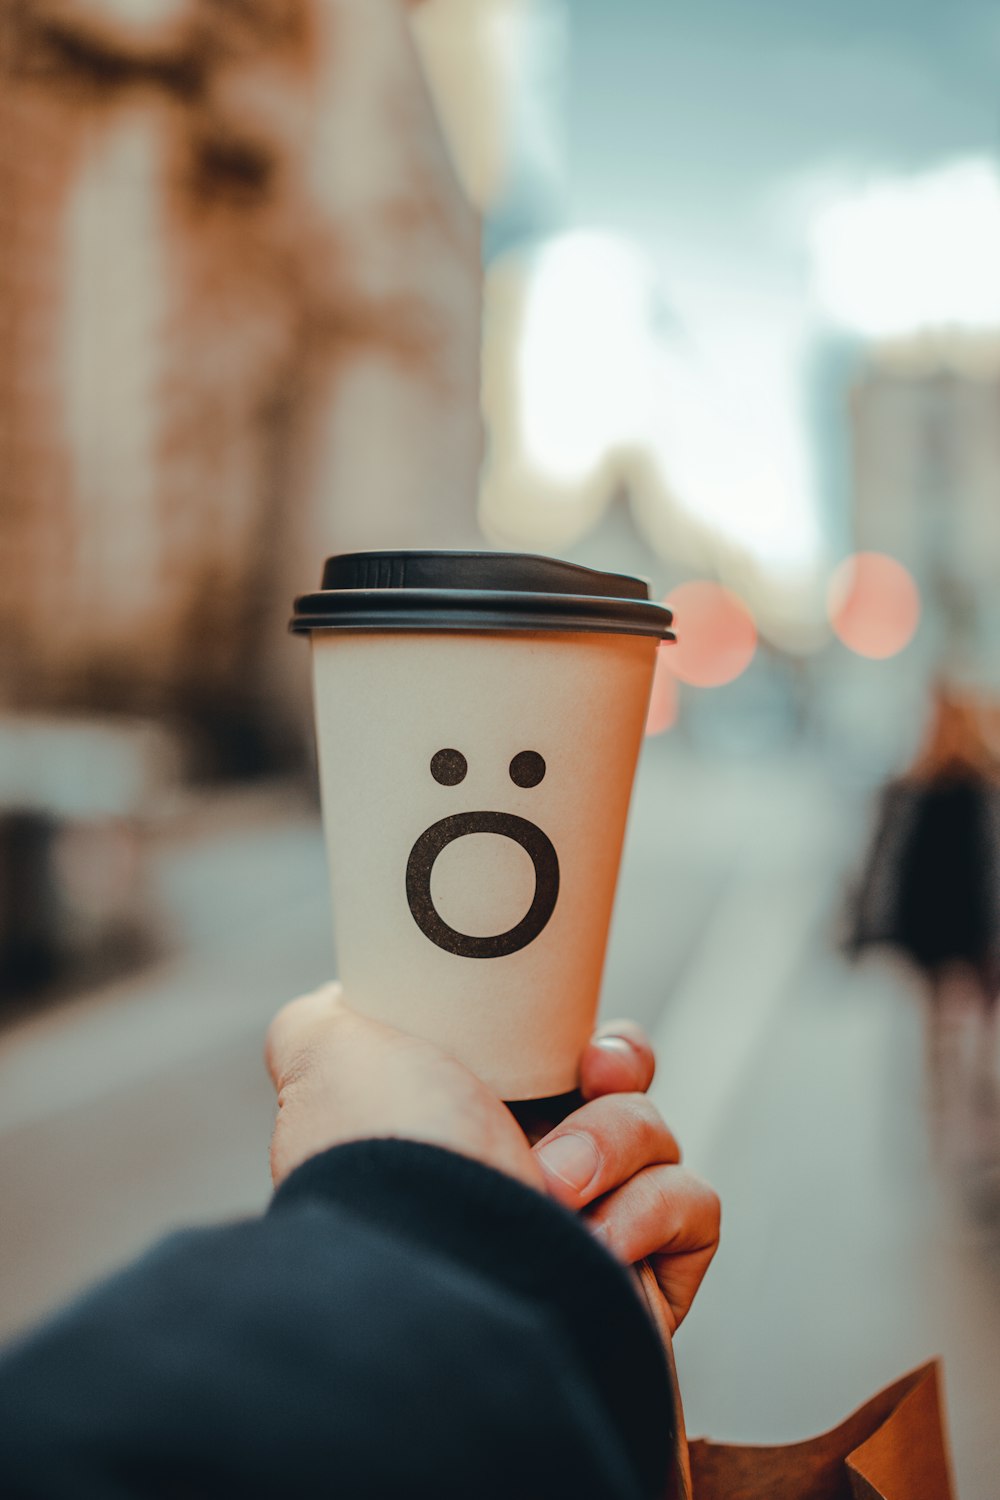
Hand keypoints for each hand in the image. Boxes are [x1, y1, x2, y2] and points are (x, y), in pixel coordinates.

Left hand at [265, 985, 719, 1332]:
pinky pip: (693, 1206)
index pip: (547, 1056)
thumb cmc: (386, 1158)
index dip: (572, 1029)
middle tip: (594, 1073)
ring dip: (613, 1144)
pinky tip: (594, 1241)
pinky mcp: (639, 1285)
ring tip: (553, 1185)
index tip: (568, 1023)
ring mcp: (582, 1235)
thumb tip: (332, 1009)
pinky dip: (651, 1212)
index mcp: (464, 1124)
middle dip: (617, 1064)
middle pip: (616, 1086)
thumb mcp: (327, 1053)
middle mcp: (522, 1180)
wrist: (440, 1283)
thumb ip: (322, 1020)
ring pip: (656, 1137)